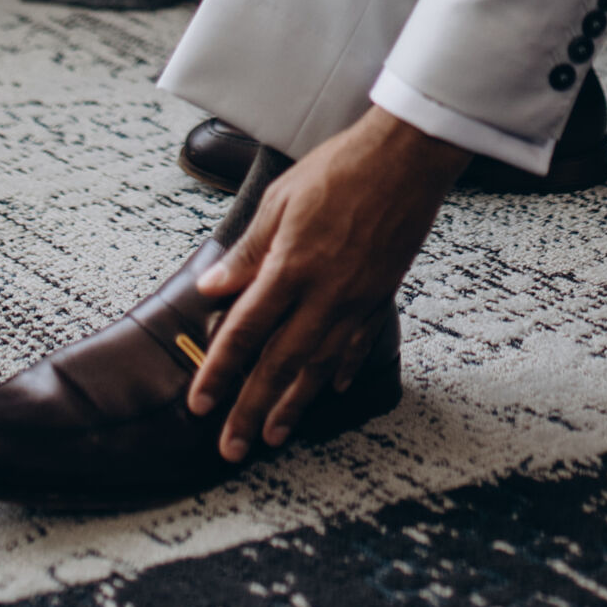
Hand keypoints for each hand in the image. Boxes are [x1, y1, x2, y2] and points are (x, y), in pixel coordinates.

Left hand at [188, 109, 466, 460]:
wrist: (406, 158)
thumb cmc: (340, 168)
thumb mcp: (279, 201)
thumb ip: (247, 252)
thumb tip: (212, 288)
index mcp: (290, 267)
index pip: (245, 332)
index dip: (219, 372)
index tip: (199, 403)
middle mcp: (323, 294)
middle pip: (280, 364)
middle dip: (252, 410)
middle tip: (232, 448)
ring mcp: (357, 300)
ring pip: (320, 366)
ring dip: (294, 405)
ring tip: (275, 436)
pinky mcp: (382, 294)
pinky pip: (359, 343)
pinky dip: (344, 369)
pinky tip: (334, 389)